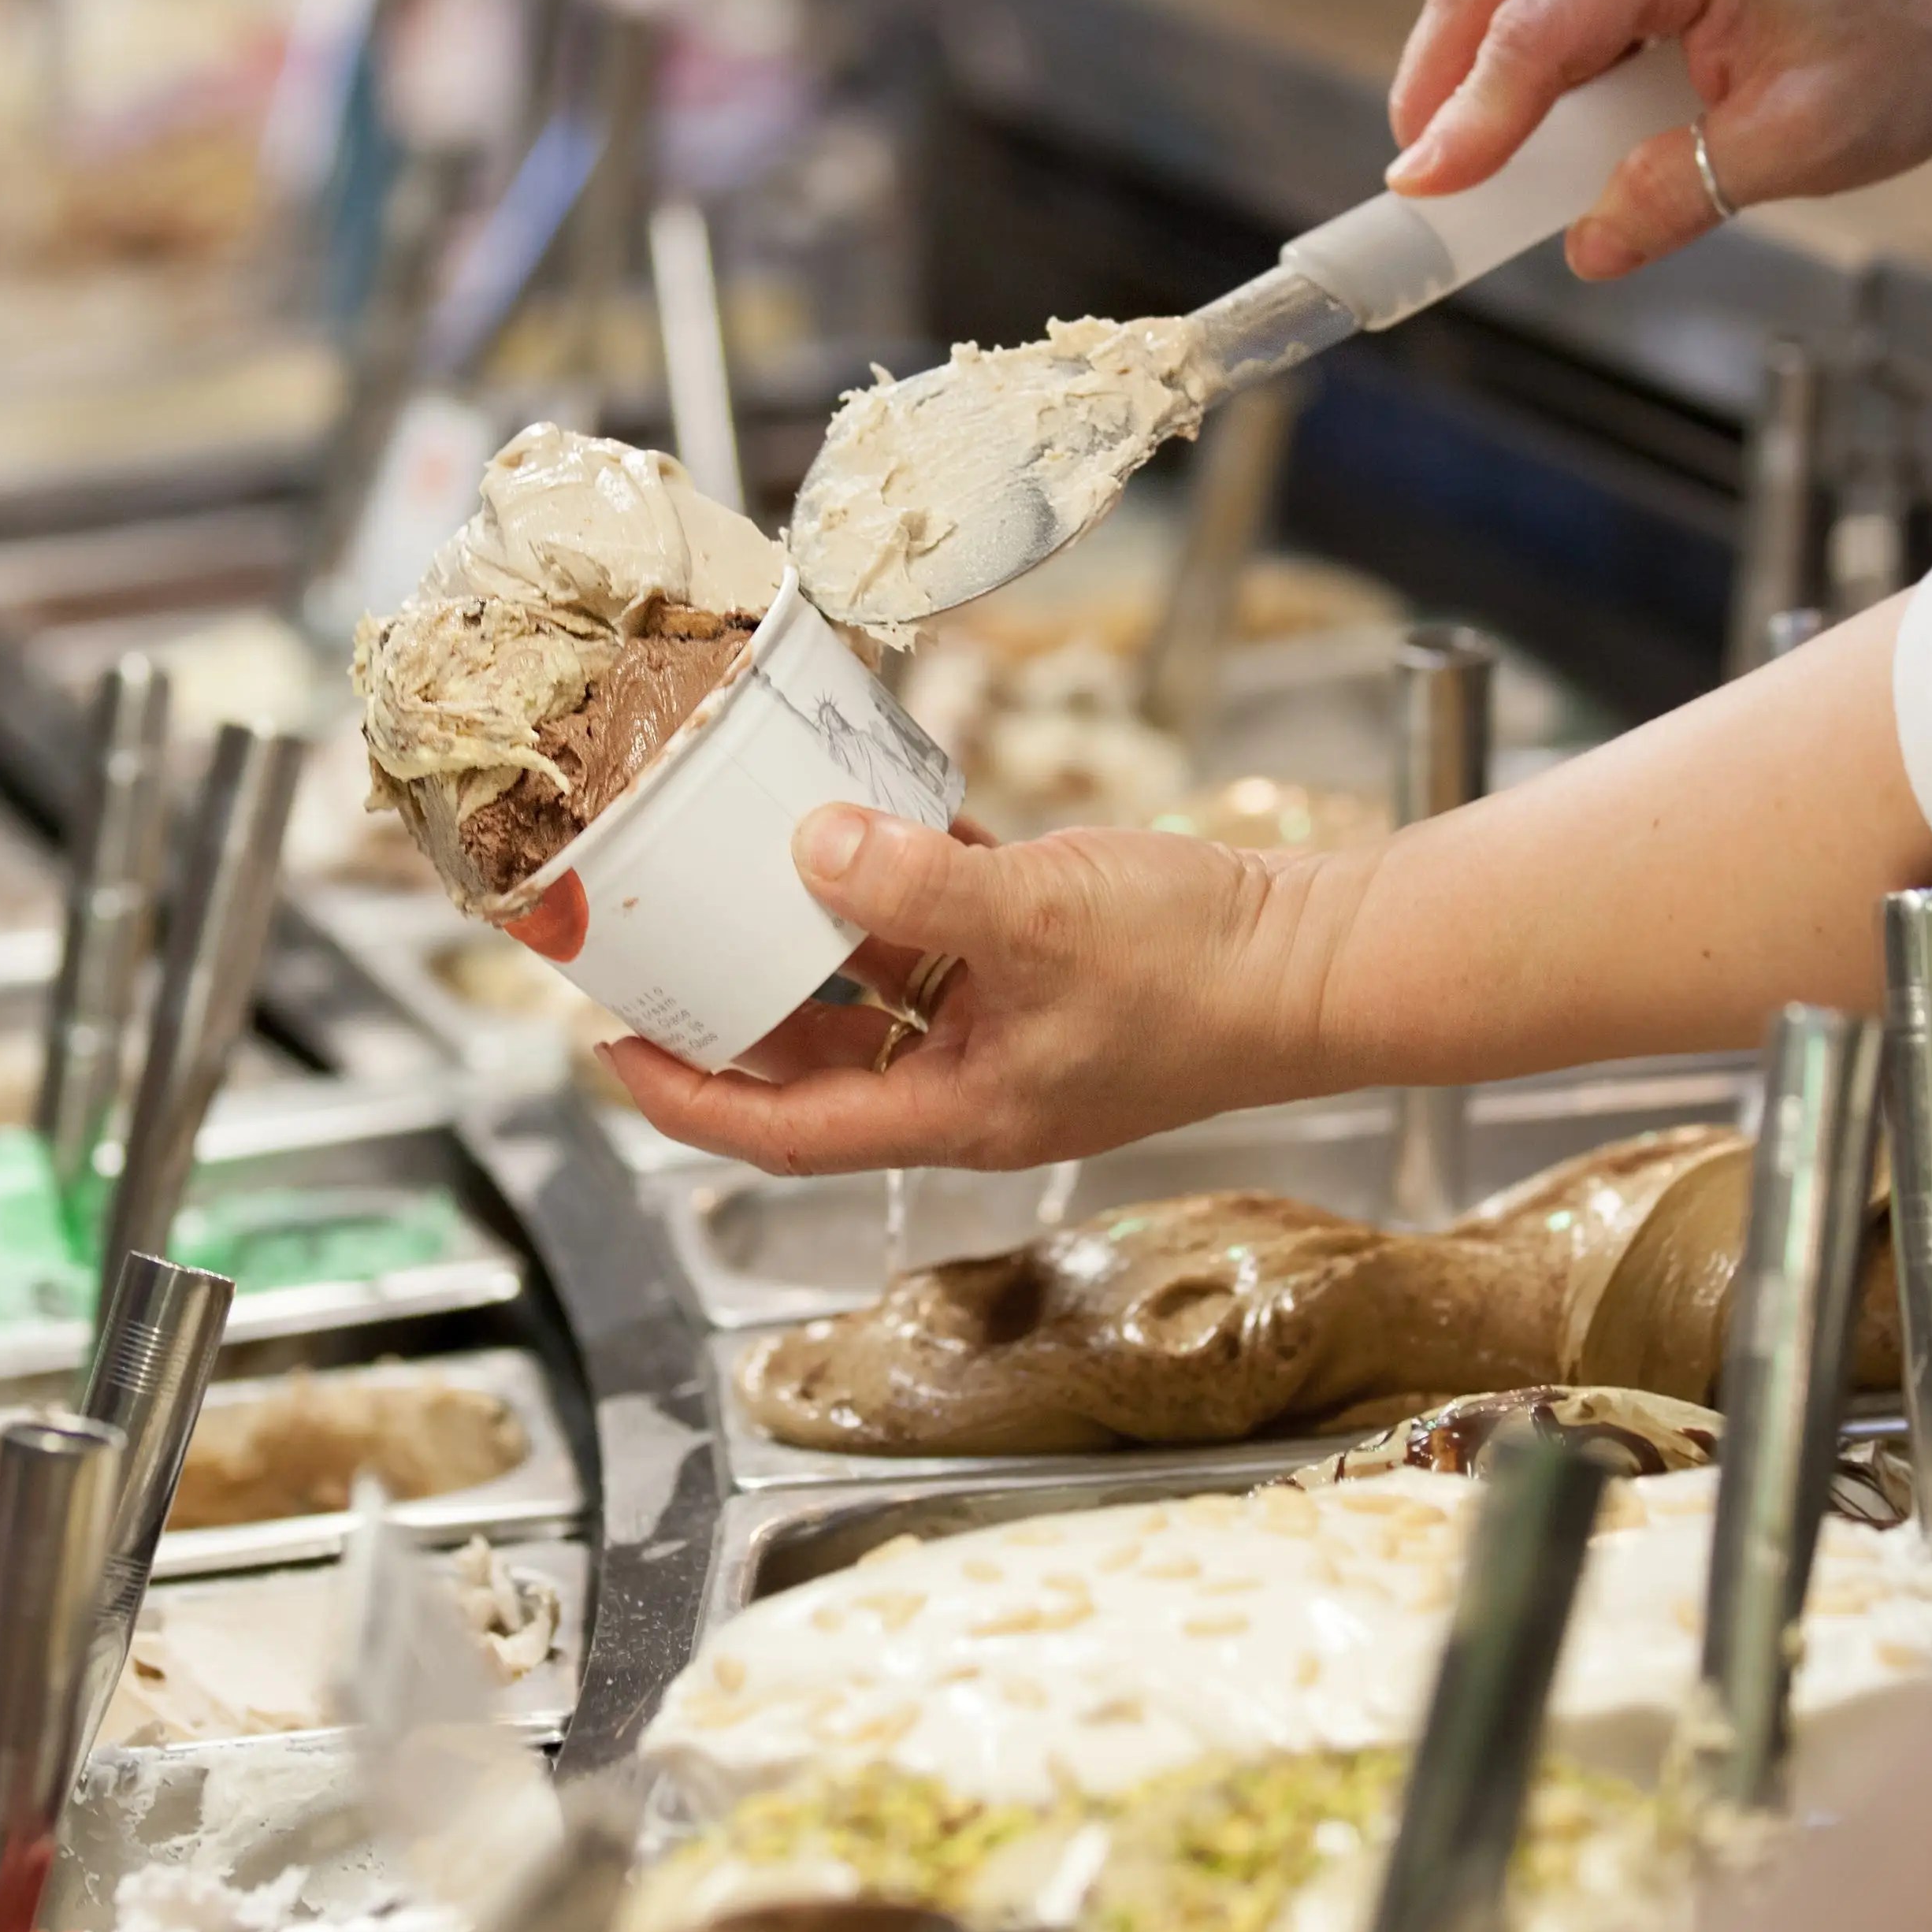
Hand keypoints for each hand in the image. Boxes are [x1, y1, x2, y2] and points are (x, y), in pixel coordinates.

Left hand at [601, 806, 1352, 1173]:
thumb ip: (918, 884)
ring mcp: (1010, 1018)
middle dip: (728, 1002)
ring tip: (726, 863)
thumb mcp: (1042, 915)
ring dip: (808, 927)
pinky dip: (898, 872)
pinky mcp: (1045, 958)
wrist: (1325, 954)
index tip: (605, 1049)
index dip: (685, 1096)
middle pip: (813, 1055)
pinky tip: (857, 801)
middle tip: (648, 940)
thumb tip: (811, 848)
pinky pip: (942, 922)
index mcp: (960, 1108)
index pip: (782, 1129)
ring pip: (873, 981)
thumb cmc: (1204, 968)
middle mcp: (972, 1076)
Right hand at [1384, 0, 1931, 278]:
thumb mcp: (1801, 145)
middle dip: (1435, 90)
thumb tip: (1590, 245)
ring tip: (1472, 171)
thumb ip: (1684, 194)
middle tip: (1424, 186)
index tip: (1425, 189)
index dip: (1469, 119)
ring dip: (1469, 79)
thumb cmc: (1904, 43)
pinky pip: (1541, 1)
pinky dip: (1516, 69)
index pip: (1535, 31)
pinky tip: (1533, 135)